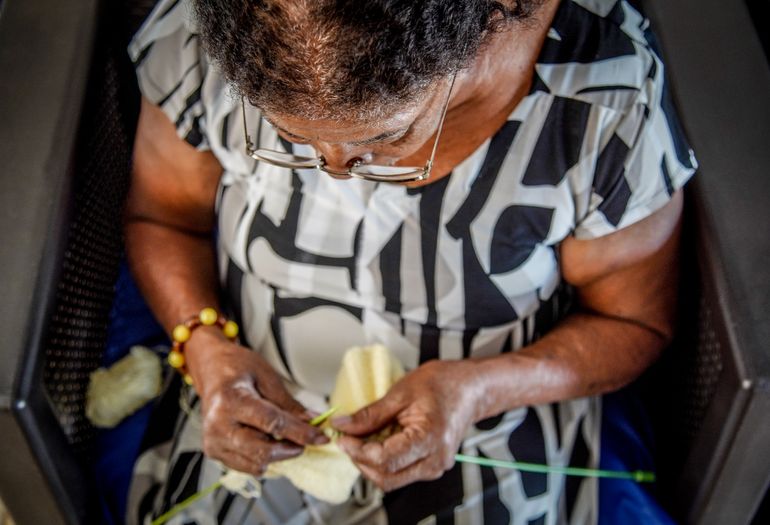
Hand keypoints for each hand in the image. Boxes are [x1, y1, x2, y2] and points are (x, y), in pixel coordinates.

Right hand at [186, 327, 328, 475]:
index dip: (300, 432)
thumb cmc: (237, 368)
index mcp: (230, 400)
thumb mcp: (267, 376)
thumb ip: (288, 403)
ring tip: (286, 438)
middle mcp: (217, 424)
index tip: (320, 437)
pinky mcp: (214, 452)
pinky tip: (269, 442)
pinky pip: (246, 466)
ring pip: (256, 463)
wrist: (212, 371)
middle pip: (262, 450)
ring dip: (278, 455)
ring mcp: (213, 441)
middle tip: (306, 440)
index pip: (272, 423)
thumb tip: (312, 422)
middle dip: (290, 448)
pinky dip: (263, 458)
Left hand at [332, 359, 485, 490]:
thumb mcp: (401, 392)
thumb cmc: (443, 384)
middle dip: (361, 459)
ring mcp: (435, 467)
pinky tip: (380, 440)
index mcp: (429, 439)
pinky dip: (384, 461)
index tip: (342, 436)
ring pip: (391, 479)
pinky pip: (401, 472)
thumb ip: (370, 414)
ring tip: (364, 437)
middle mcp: (435, 461)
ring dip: (371, 462)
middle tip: (348, 437)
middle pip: (386, 476)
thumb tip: (342, 426)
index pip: (384, 459)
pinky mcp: (431, 466)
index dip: (357, 450)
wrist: (470, 388)